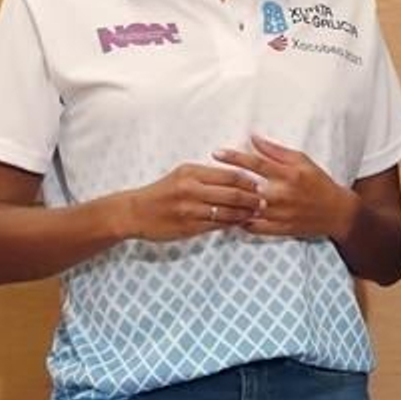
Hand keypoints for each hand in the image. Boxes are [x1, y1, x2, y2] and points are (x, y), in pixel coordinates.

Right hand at [121, 163, 262, 240]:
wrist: (135, 212)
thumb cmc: (163, 192)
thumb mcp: (183, 174)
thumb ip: (208, 175)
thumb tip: (239, 175)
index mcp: (191, 173)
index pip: (230, 175)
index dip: (249, 181)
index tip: (262, 184)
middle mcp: (190, 189)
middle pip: (232, 193)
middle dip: (252, 198)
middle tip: (265, 202)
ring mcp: (189, 210)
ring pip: (226, 212)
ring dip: (245, 213)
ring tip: (256, 213)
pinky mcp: (188, 227)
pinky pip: (216, 225)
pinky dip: (231, 224)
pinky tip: (240, 223)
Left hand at [214, 135, 354, 239]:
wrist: (336, 213)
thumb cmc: (319, 183)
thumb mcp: (303, 161)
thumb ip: (277, 151)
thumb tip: (254, 138)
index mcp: (288, 175)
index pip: (256, 163)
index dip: (234, 157)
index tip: (217, 153)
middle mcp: (282, 195)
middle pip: (246, 188)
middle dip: (225, 181)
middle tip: (208, 177)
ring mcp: (279, 214)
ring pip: (246, 209)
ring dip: (229, 203)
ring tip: (215, 197)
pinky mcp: (279, 229)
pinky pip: (252, 227)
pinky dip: (240, 221)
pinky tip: (231, 215)